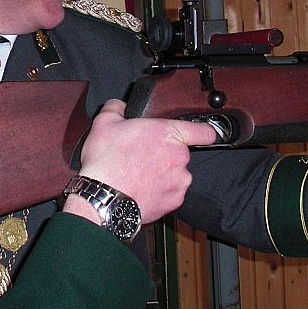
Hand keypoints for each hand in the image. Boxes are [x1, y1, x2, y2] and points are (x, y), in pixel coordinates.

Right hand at [69, 99, 217, 223]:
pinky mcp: (174, 202)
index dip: (203, 131)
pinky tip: (140, 188)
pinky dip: (159, 191)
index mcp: (167, 133)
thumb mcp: (104, 123)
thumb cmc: (107, 161)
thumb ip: (117, 107)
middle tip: (141, 156)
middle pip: (179, 152)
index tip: (202, 133)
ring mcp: (179, 181)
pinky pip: (170, 192)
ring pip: (175, 173)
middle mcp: (179, 157)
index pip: (203, 131)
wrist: (105, 198)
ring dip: (162, 173)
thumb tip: (120, 107)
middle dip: (164, 153)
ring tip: (138, 175)